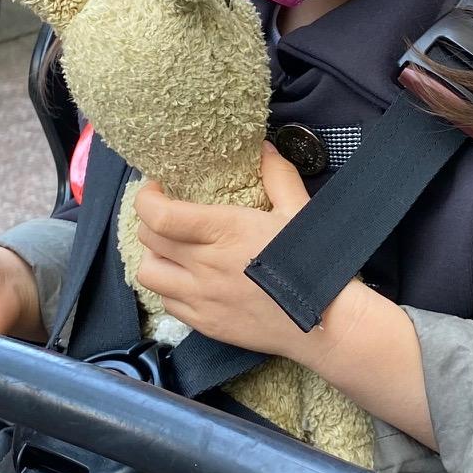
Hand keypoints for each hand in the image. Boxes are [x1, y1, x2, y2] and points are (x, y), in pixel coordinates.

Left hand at [132, 144, 320, 360]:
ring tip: (173, 251)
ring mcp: (202, 298)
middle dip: (151, 222)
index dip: (147, 198)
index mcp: (225, 231)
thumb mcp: (298, 211)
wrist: (326, 321)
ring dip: (155, 257)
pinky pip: (167, 303)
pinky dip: (169, 288)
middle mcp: (205, 265)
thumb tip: (264, 148)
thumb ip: (277, 175)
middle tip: (168, 216)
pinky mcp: (206, 324)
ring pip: (148, 274)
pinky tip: (188, 280)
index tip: (157, 189)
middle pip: (149, 240)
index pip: (159, 216)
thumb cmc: (314, 262)